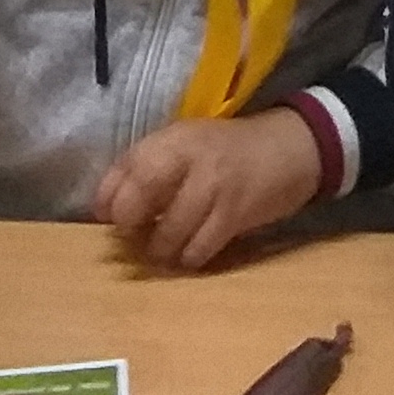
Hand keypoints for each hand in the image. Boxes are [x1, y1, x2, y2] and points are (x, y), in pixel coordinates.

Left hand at [91, 108, 326, 269]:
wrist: (289, 149)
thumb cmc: (228, 150)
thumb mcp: (187, 143)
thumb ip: (148, 165)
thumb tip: (104, 205)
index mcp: (175, 137)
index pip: (129, 163)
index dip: (108, 193)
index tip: (104, 215)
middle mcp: (192, 157)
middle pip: (143, 190)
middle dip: (129, 220)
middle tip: (133, 233)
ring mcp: (215, 186)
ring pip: (171, 230)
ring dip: (159, 248)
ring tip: (161, 248)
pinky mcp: (236, 215)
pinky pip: (200, 248)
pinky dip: (188, 257)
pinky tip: (189, 253)